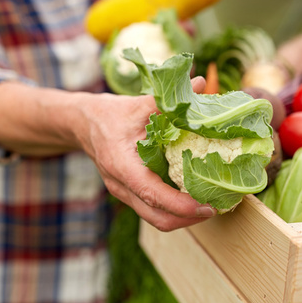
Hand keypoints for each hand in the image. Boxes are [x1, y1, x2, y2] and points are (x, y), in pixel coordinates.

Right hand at [75, 77, 215, 231]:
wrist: (84, 124)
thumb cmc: (110, 114)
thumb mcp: (137, 104)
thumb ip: (167, 100)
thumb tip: (200, 83)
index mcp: (121, 165)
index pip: (152, 193)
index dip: (180, 204)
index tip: (206, 205)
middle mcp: (121, 185)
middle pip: (156, 217)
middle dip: (188, 218)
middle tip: (217, 206)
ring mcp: (124, 192)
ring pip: (155, 218)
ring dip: (183, 217)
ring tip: (210, 205)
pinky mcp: (129, 193)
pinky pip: (153, 210)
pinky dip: (174, 209)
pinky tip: (193, 197)